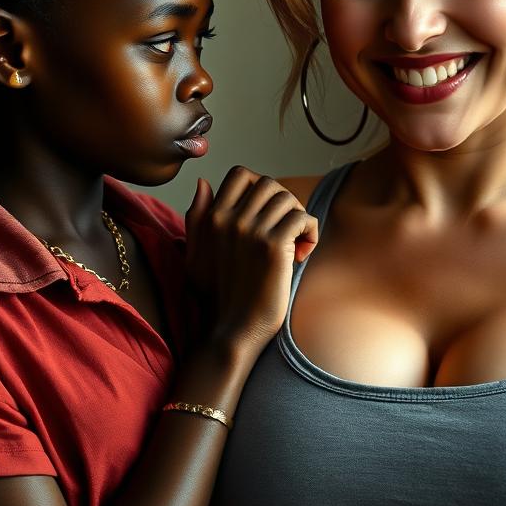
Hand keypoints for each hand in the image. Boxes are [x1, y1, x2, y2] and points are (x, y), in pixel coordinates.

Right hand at [185, 167, 317, 356]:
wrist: (232, 331)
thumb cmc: (216, 296)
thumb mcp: (195, 254)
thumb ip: (197, 217)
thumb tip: (204, 181)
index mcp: (212, 218)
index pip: (240, 174)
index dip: (260, 188)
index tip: (267, 215)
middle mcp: (230, 219)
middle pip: (269, 184)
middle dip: (283, 203)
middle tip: (287, 231)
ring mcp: (252, 231)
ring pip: (288, 199)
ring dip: (298, 218)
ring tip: (296, 243)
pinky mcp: (275, 247)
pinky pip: (303, 218)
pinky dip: (311, 232)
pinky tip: (304, 253)